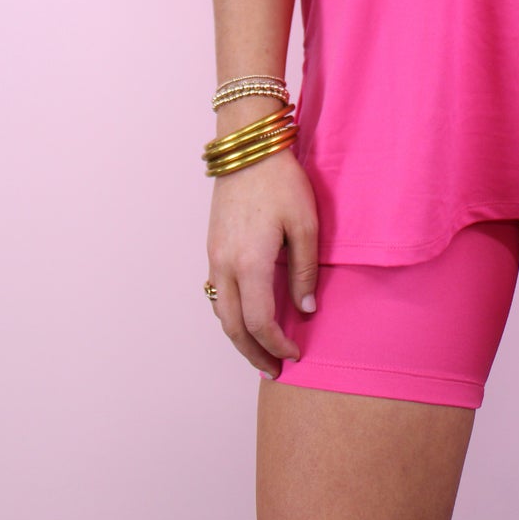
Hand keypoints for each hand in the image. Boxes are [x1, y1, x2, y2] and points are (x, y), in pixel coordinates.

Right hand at [205, 147, 319, 377]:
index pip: (259, 322)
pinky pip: (216, 293)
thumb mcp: (305, 223)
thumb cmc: (280, 182)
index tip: (294, 354)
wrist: (247, 149)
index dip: (276, 344)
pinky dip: (229, 315)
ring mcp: (214, 257)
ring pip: (220, 312)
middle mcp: (224, 265)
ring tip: (260, 351)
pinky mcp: (212, 247)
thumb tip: (305, 309)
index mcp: (249, 263)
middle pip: (232, 327)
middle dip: (253, 353)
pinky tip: (245, 317)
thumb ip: (305, 269)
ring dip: (239, 337)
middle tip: (274, 370)